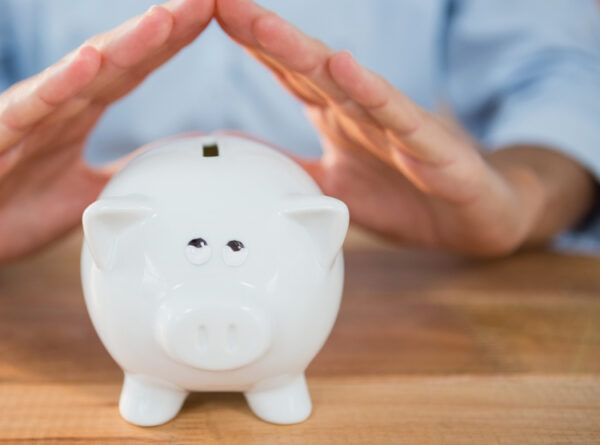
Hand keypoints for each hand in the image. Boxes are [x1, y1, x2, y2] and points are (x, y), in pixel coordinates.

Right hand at [0, 0, 214, 275]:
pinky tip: (85, 64)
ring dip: (120, 47)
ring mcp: (17, 121)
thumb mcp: (88, 196)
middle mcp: (51, 107)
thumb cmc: (10, 212)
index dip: (173, 42)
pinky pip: (22, 112)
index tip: (213, 12)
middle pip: (114, 60)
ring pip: (75, 76)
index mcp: (77, 115)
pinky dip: (55, 87)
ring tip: (162, 20)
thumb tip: (182, 163)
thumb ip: (130, 173)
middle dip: (160, 29)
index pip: (133, 70)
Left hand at [216, 0, 594, 254]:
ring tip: (264, 25)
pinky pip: (399, 117)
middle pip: (305, 64)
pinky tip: (346, 67)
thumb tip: (236, 158)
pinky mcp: (431, 147)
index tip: (209, 12)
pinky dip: (372, 92)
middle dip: (262, 33)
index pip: (286, 72)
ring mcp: (395, 123)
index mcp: (336, 114)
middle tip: (223, 1)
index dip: (249, 44)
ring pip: (344, 82)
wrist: (476, 219)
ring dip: (302, 52)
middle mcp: (361, 108)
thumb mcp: (330, 187)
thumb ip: (287, 168)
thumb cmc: (404, 194)